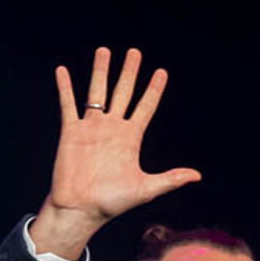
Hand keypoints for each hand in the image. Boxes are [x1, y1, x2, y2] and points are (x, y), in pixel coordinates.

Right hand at [34, 47, 201, 257]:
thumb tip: (197, 175)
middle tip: (135, 52)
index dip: (153, 90)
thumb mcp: (146, 189)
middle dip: (129, 72)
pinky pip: (68, 105)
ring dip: (100, 71)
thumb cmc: (113, 203)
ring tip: (104, 51)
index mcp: (131, 138)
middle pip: (123, 93)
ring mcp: (91, 128)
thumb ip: (170, 178)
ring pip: (97, 92)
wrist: (82, 210)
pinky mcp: (71, 132)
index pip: (145, 107)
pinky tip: (63, 70)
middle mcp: (112, 129)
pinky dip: (65, 88)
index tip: (161, 72)